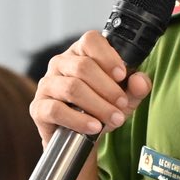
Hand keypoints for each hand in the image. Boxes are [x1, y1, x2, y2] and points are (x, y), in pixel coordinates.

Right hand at [28, 31, 152, 143]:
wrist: (77, 139)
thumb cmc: (99, 110)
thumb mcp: (124, 99)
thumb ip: (136, 88)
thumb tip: (140, 80)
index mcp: (80, 53)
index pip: (90, 40)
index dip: (108, 56)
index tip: (121, 75)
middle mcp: (60, 64)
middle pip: (83, 67)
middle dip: (108, 88)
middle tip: (122, 104)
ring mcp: (47, 85)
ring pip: (72, 88)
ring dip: (98, 105)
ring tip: (115, 119)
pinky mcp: (38, 108)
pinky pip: (56, 110)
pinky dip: (79, 120)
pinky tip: (94, 127)